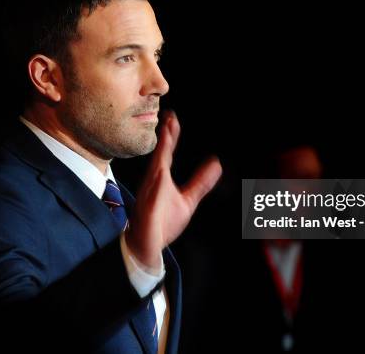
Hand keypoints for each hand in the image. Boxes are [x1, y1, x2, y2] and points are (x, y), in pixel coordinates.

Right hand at [125, 110, 222, 267]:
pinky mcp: (147, 211)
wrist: (148, 247)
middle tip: (170, 117)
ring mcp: (149, 196)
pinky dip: (155, 185)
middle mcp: (153, 183)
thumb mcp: (188, 200)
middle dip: (164, 137)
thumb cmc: (163, 222)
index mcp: (161, 178)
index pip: (166, 153)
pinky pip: (151, 197)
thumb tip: (217, 164)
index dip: (170, 136)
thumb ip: (200, 182)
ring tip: (165, 135)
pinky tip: (160, 174)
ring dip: (159, 153)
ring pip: (154, 170)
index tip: (173, 119)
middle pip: (159, 156)